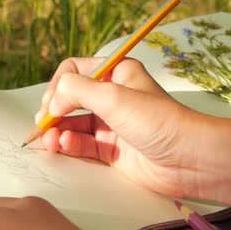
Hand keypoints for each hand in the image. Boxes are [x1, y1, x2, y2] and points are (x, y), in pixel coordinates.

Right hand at [37, 57, 208, 196]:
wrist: (188, 158)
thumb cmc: (157, 120)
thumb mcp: (112, 95)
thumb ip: (74, 90)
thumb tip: (51, 101)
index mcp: (116, 73)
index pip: (74, 71)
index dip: (57, 86)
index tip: (50, 104)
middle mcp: (113, 96)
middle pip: (70, 99)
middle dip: (53, 111)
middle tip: (42, 124)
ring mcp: (112, 124)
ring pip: (73, 124)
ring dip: (58, 130)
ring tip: (49, 139)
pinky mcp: (112, 150)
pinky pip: (83, 144)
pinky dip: (69, 144)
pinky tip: (63, 145)